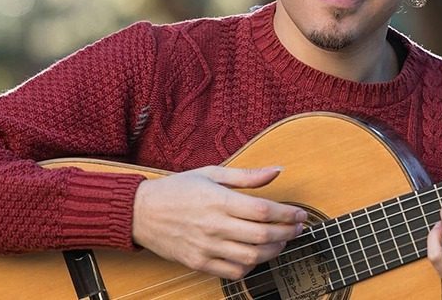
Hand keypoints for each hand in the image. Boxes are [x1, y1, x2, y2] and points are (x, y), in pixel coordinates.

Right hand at [132, 165, 306, 279]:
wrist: (141, 212)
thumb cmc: (178, 189)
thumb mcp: (212, 174)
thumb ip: (247, 176)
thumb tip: (277, 170)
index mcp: (218, 200)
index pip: (263, 211)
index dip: (287, 214)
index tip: (300, 214)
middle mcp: (214, 225)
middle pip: (262, 236)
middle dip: (287, 233)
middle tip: (297, 228)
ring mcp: (206, 247)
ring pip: (251, 257)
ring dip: (273, 251)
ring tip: (282, 241)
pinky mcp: (198, 263)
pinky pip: (233, 272)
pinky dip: (250, 266)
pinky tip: (256, 255)